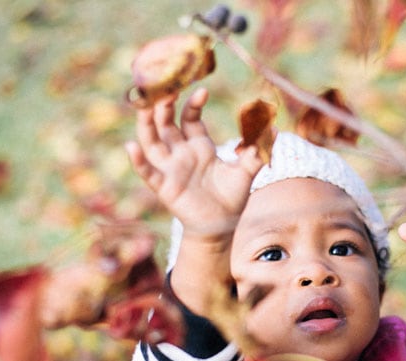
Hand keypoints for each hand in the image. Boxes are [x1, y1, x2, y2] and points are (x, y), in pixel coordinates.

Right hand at [125, 88, 264, 242]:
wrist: (221, 227)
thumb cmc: (231, 198)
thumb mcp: (246, 172)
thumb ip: (256, 151)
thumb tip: (274, 130)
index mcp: (199, 145)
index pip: (190, 117)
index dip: (193, 103)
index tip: (201, 91)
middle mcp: (181, 153)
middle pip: (166, 123)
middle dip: (165, 105)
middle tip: (168, 87)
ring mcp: (171, 168)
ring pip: (152, 141)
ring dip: (146, 123)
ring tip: (144, 105)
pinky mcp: (164, 187)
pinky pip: (148, 172)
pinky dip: (139, 161)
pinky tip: (131, 147)